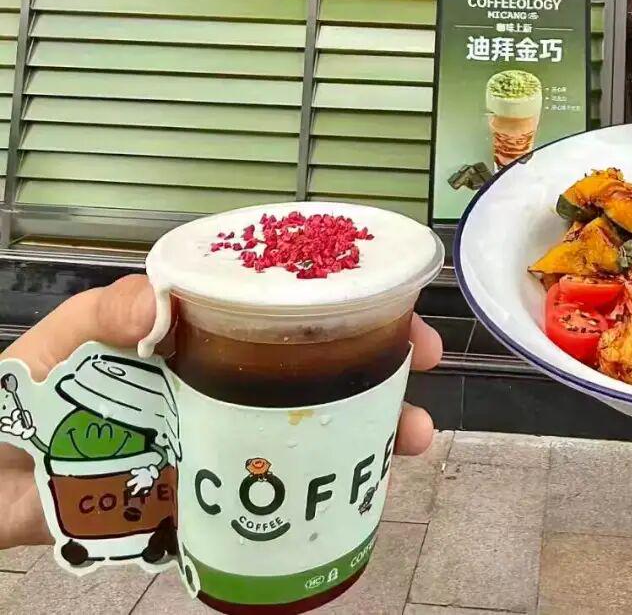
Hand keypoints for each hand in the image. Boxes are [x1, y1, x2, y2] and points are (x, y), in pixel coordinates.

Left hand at [0, 275, 443, 548]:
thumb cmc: (28, 395)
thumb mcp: (68, 338)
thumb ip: (108, 314)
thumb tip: (161, 310)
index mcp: (206, 337)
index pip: (291, 310)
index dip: (349, 303)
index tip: (392, 304)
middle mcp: (231, 384)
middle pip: (322, 371)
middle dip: (383, 368)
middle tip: (422, 372)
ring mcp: (229, 442)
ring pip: (315, 433)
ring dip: (372, 433)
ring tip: (410, 442)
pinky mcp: (216, 497)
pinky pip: (279, 497)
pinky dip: (322, 498)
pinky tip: (356, 497)